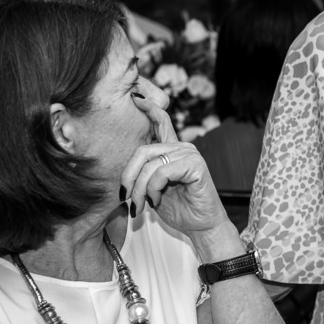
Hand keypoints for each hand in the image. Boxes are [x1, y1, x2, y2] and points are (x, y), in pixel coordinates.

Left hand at [121, 90, 228, 236]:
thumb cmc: (178, 209)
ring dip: (140, 189)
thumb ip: (144, 173)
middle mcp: (182, 148)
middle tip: (126, 198)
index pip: (161, 122)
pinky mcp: (196, 166)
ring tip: (141, 205)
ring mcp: (190, 155)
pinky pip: (162, 172)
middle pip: (143, 151)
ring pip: (150, 164)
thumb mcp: (153, 189)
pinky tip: (157, 200)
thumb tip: (122, 170)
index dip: (149, 108)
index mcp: (172, 151)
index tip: (135, 97)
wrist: (201, 226)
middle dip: (129, 177)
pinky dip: (154, 189)